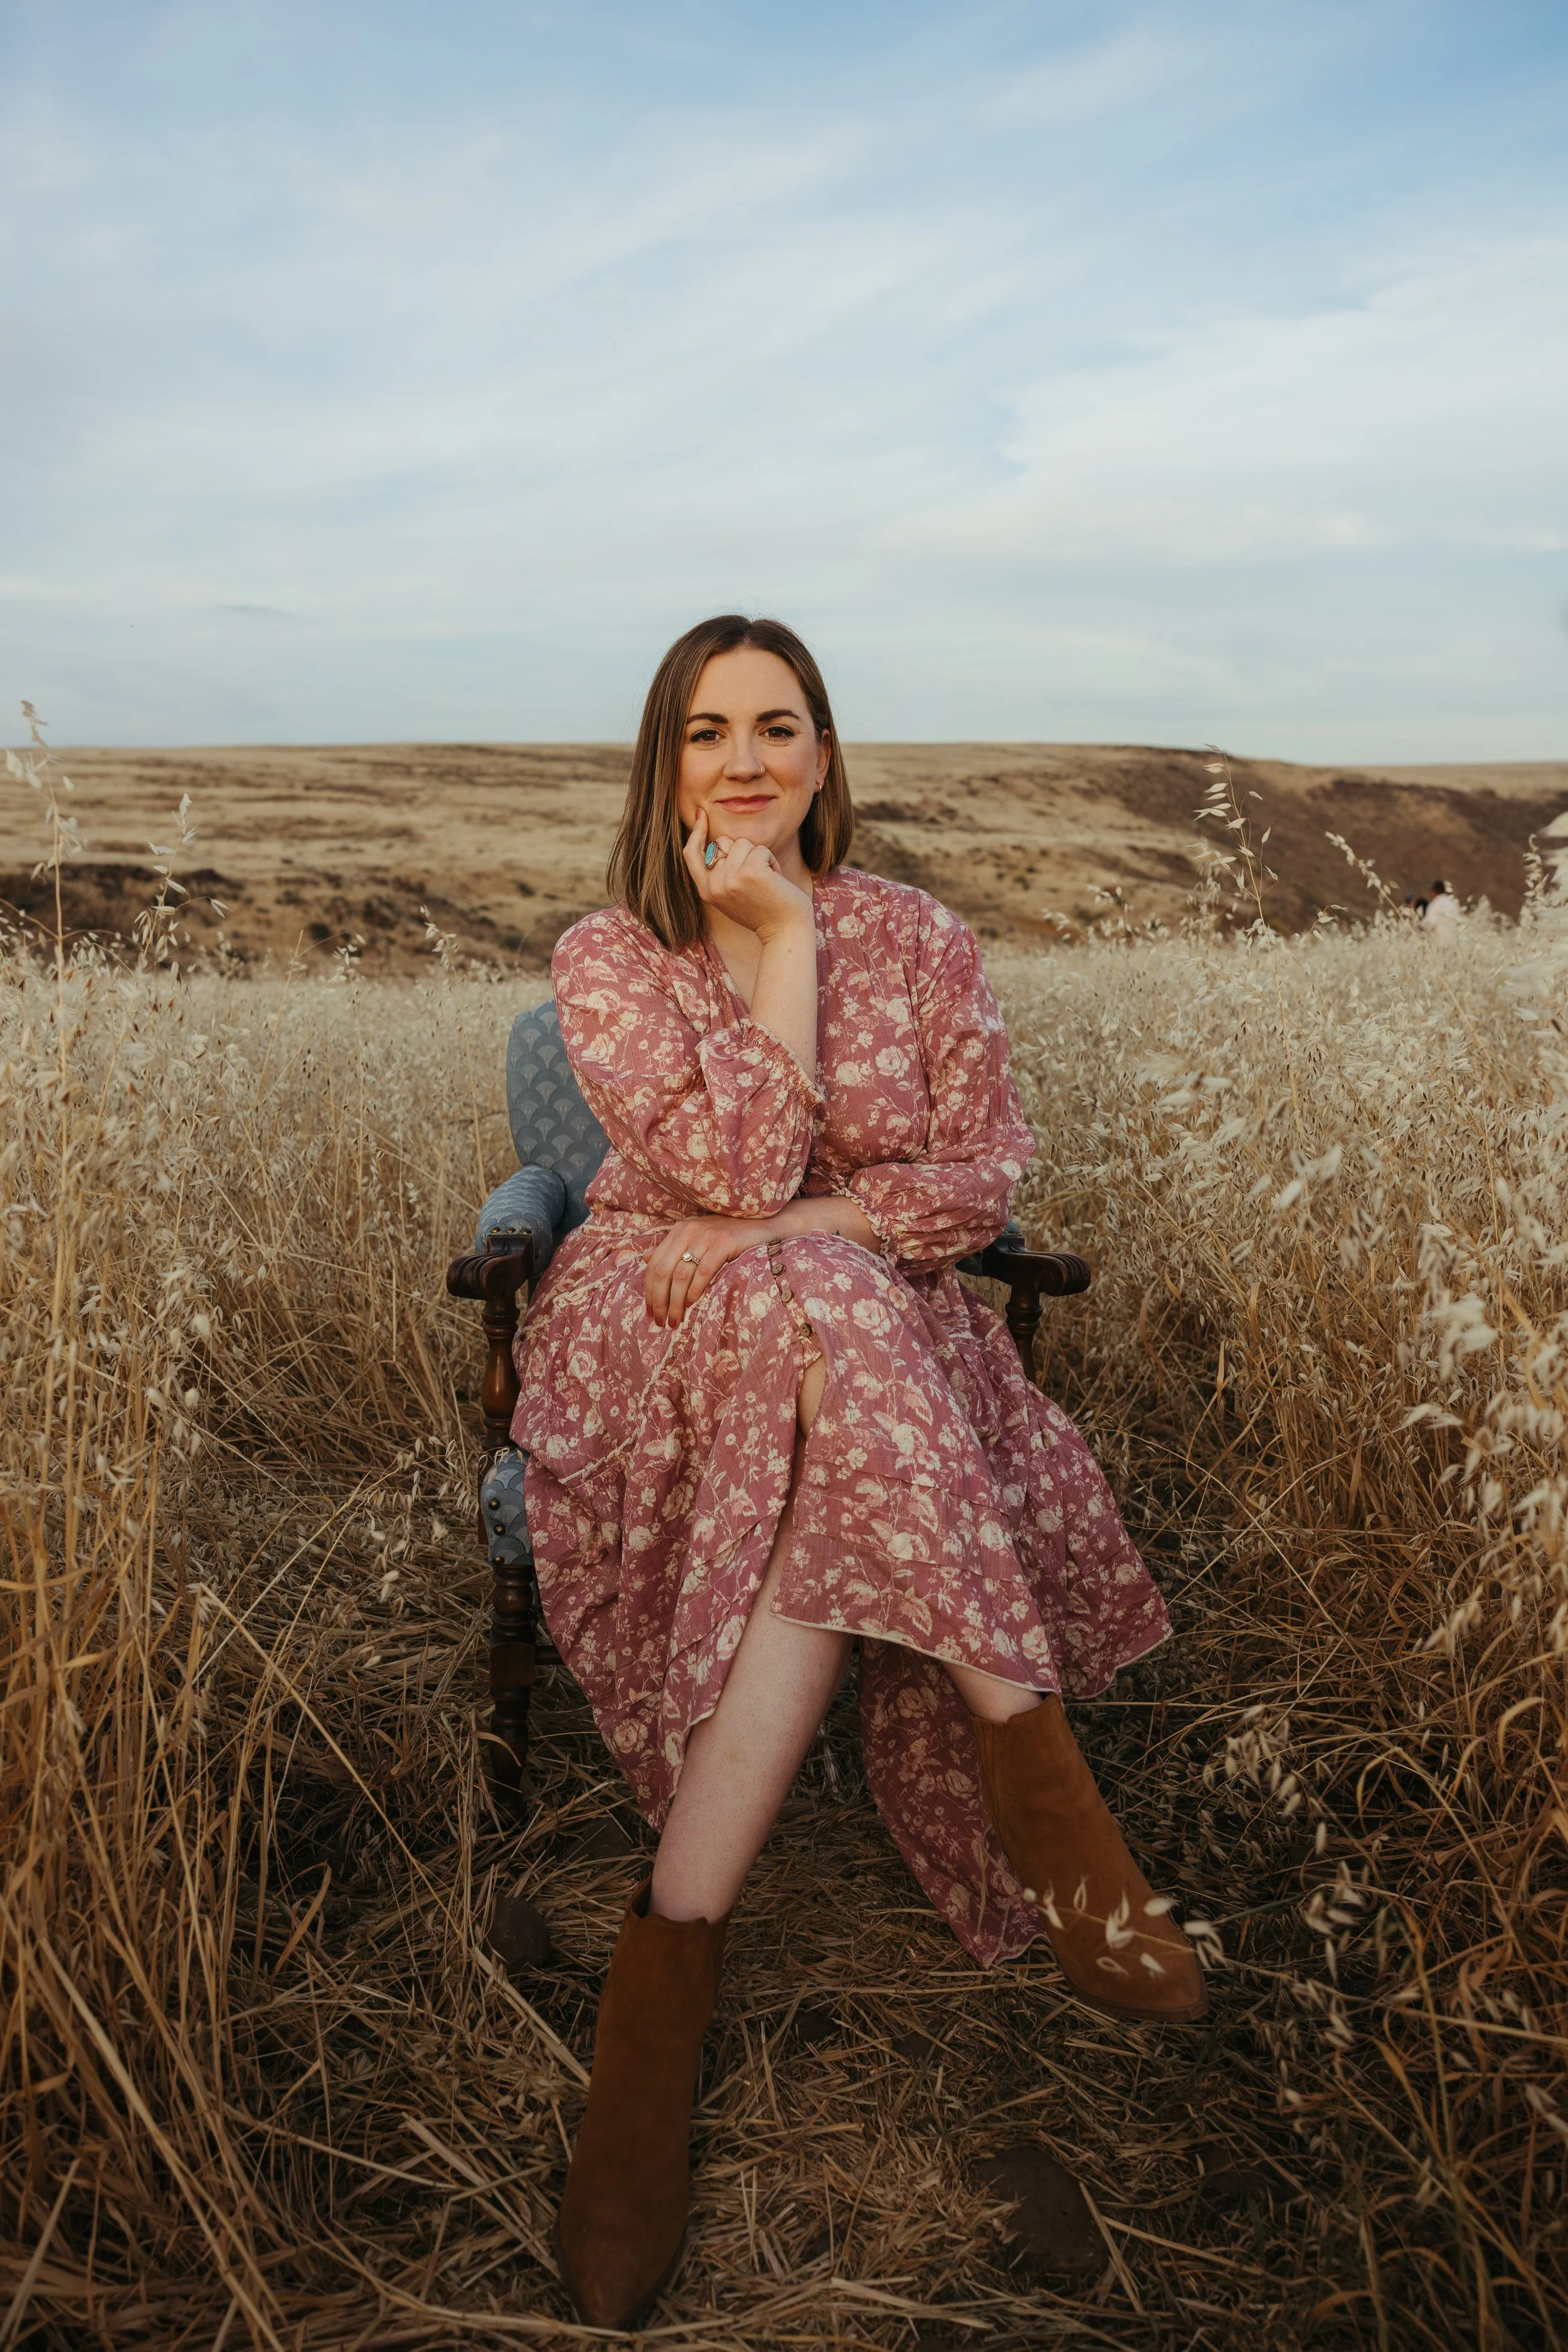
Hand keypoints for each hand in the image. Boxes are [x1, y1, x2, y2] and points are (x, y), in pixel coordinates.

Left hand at [645, 1213, 776, 1327]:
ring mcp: (706, 1235)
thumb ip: (672, 1249)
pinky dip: (695, 1291)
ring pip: (681, 1275)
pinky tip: (692, 1304)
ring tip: (675, 1320)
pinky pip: (703, 1272)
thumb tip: (645, 1259)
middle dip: (660, 1300)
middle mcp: (688, 1230)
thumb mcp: (697, 1240)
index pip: (654, 1264)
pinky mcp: (724, 1243)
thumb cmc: (728, 1238)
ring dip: (675, 1302)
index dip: (649, 1290)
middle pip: (663, 1271)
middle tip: (661, 1321)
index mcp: (678, 1231)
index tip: (650, 1312)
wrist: (762, 1227)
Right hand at [683, 809, 813, 941]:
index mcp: (706, 890)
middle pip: (722, 842)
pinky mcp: (750, 872)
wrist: (784, 932)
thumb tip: (717, 842)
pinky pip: (761, 849)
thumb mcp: (731, 894)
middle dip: (742, 852)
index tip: (701, 814)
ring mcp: (731, 878)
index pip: (691, 854)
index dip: (695, 832)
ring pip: (743, 843)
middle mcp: (714, 885)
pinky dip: (772, 861)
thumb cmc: (763, 911)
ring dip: (760, 857)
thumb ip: (720, 873)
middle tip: (755, 878)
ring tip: (766, 881)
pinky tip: (775, 881)